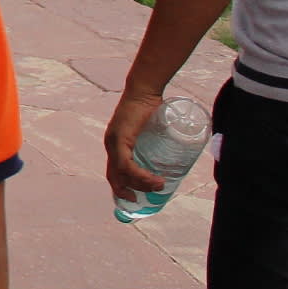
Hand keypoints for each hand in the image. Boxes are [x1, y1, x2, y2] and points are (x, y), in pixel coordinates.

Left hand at [103, 88, 166, 202]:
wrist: (146, 90)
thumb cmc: (152, 108)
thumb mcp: (152, 132)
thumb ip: (157, 144)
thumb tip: (176, 158)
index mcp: (115, 144)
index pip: (114, 171)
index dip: (122, 187)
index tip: (134, 197)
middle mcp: (110, 144)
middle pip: (114, 176)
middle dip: (127, 190)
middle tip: (144, 198)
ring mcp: (113, 142)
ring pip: (121, 173)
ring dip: (140, 184)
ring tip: (158, 187)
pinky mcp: (119, 139)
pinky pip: (125, 164)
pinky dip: (139, 175)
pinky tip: (153, 180)